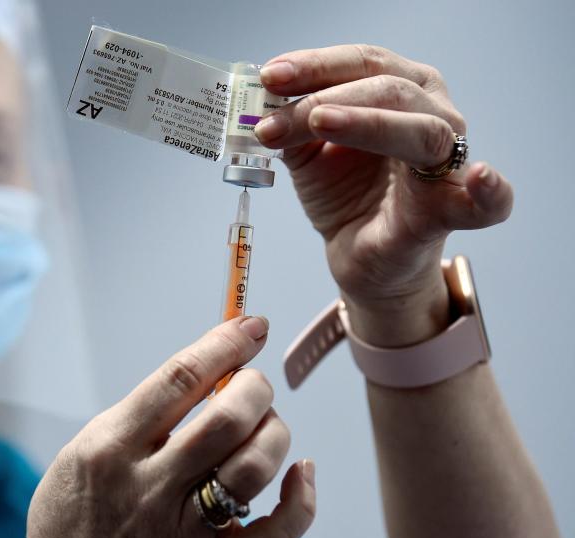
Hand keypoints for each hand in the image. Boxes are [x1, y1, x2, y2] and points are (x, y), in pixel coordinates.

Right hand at [0, 317, 314, 537]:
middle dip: (255, 387)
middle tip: (253, 384)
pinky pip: (272, 536)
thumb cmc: (75, 511)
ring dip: (274, 433)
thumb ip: (143, 414)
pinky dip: (300, 501)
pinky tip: (300, 472)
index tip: (250, 326)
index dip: (223, 344)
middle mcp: (146, 487)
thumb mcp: (87, 448)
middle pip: (226, 420)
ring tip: (263, 426)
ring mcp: (179, 530)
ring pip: (253, 469)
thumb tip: (214, 370)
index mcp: (110, 447)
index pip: (178, 380)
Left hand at [255, 45, 513, 345]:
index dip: (315, 64)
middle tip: (272, 117)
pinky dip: (490, 190)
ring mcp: (448, 163)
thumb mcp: (308, 155)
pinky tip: (479, 177)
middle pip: (388, 88)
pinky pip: (487, 202)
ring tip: (320, 121)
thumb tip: (262, 103)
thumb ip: (291, 127)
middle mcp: (434, 116)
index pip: (363, 63)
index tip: (268, 75)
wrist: (360, 258)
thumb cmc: (345, 197)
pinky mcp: (451, 212)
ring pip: (421, 130)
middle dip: (322, 97)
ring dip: (365, 122)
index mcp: (403, 92)